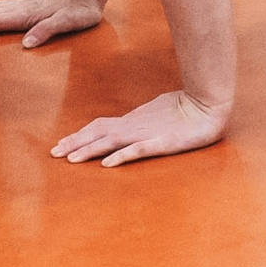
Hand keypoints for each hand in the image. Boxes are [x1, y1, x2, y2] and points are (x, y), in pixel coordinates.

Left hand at [52, 90, 229, 167]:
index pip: (100, 126)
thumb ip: (140, 118)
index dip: (79, 135)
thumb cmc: (187, 106)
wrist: (211, 102)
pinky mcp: (163, 142)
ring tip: (72, 160)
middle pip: (99, 133)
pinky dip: (121, 156)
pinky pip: (139, 150)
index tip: (60, 145)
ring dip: (91, 150)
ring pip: (113, 141)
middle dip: (76, 143)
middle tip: (54, 154)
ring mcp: (148, 133)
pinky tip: (108, 164)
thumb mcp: (157, 111)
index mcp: (133, 119)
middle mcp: (135, 125)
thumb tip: (124, 124)